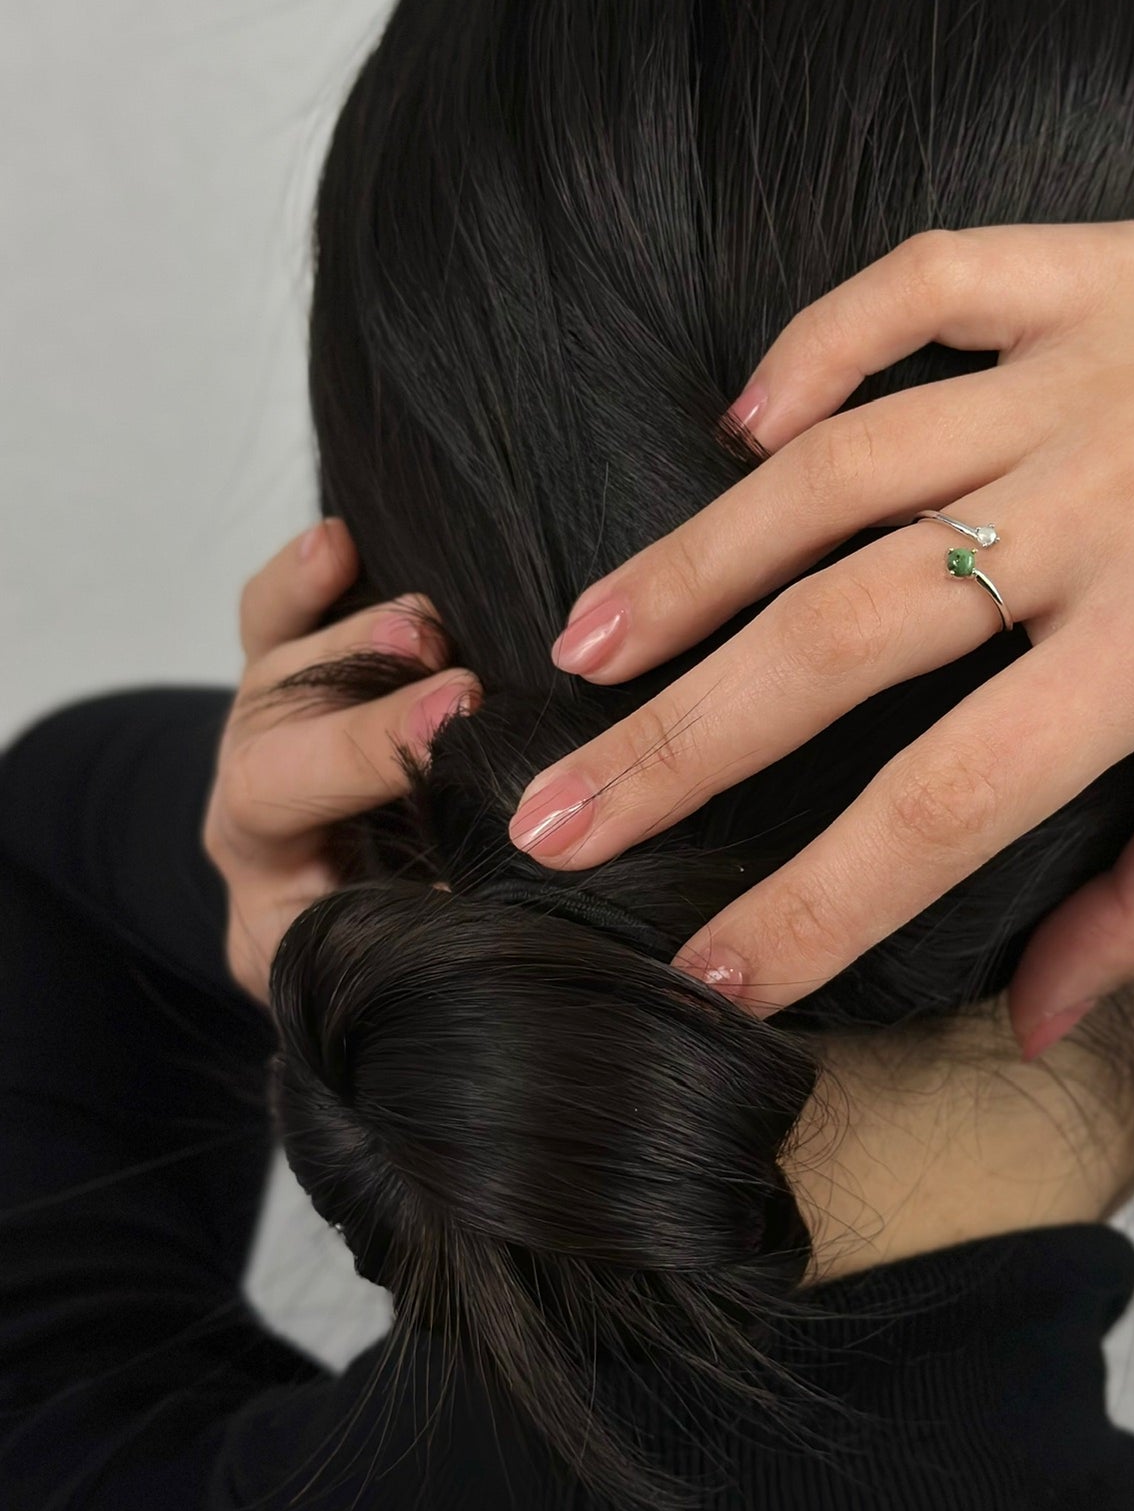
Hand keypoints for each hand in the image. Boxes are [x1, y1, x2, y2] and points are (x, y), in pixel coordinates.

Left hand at [202, 519, 480, 1001]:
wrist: (336, 924)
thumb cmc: (368, 946)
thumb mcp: (382, 965)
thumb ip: (426, 931)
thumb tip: (501, 884)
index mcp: (260, 856)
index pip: (281, 789)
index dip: (366, 750)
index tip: (450, 723)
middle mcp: (254, 777)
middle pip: (278, 712)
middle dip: (370, 688)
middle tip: (458, 679)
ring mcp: (272, 715)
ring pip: (291, 653)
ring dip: (365, 633)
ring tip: (431, 626)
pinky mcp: (299, 667)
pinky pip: (275, 611)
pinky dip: (304, 576)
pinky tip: (340, 544)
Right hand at [505, 221, 1133, 1045]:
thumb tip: (1036, 1009)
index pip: (940, 805)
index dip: (810, 908)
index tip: (706, 979)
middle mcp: (1107, 497)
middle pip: (840, 636)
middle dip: (681, 743)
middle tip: (554, 810)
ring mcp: (1095, 367)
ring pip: (840, 463)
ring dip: (699, 556)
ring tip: (591, 637)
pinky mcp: (1108, 268)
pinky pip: (927, 283)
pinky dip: (821, 341)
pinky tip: (746, 420)